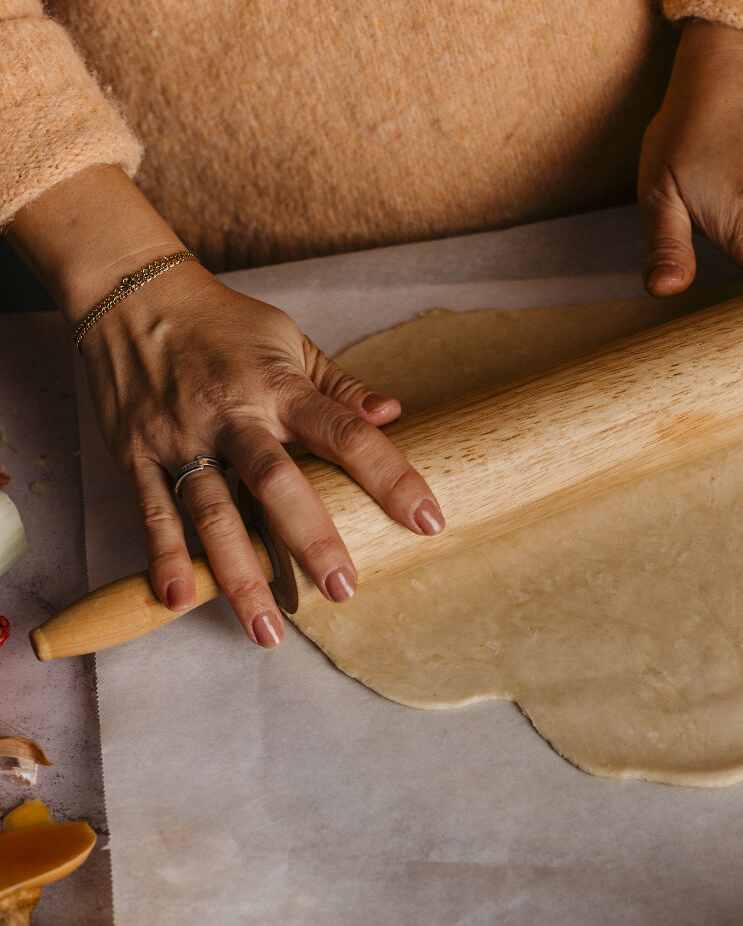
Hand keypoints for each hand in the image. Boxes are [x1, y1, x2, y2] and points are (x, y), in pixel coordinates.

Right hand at [80, 263, 444, 646]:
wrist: (131, 294)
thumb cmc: (222, 322)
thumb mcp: (289, 341)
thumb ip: (339, 386)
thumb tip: (394, 413)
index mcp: (278, 387)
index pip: (346, 434)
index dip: (390, 476)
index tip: (428, 519)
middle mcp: (232, 415)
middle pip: (276, 482)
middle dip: (311, 538)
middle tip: (343, 588)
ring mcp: (181, 437)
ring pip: (212, 512)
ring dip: (239, 574)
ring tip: (266, 630)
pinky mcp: (136, 454)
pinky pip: (152, 511)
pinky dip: (163, 556)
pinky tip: (178, 598)